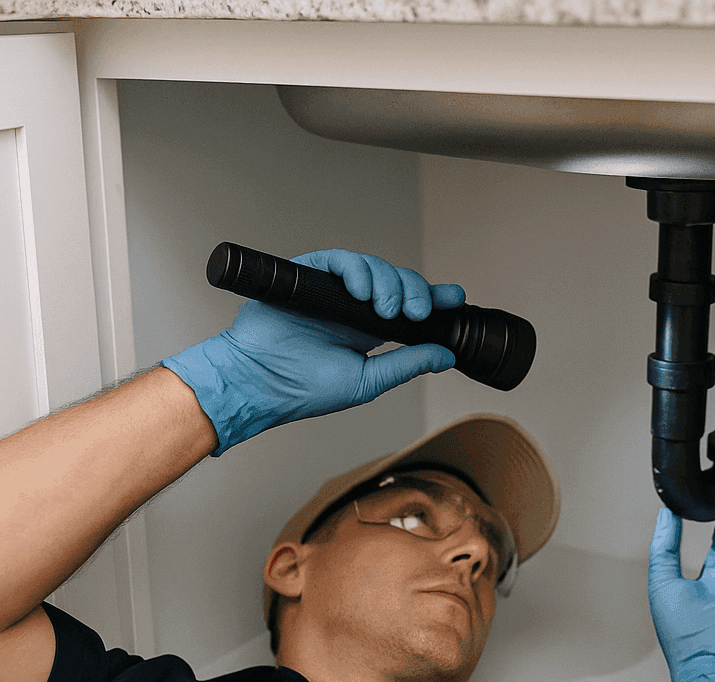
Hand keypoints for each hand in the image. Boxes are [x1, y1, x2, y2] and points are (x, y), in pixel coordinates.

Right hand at [162, 248, 465, 454]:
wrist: (258, 381)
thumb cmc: (302, 388)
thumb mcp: (367, 380)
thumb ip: (406, 364)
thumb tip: (445, 355)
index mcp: (368, 330)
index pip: (407, 306)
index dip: (433, 298)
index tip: (457, 298)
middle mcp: (353, 306)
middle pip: (397, 283)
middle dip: (416, 293)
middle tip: (419, 313)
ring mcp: (332, 289)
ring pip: (374, 268)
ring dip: (390, 284)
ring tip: (388, 310)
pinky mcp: (310, 274)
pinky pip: (341, 260)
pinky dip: (358, 271)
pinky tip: (364, 293)